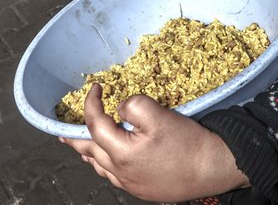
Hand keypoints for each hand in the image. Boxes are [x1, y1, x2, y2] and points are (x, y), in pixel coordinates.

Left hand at [59, 84, 246, 201]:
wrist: (214, 169)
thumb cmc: (188, 143)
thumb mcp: (159, 114)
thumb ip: (133, 105)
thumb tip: (120, 108)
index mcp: (120, 152)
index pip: (94, 124)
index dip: (91, 103)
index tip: (96, 88)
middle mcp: (120, 172)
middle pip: (89, 150)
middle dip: (74, 137)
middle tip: (62, 131)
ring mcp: (131, 184)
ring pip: (100, 167)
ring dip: (88, 152)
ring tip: (81, 145)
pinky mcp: (143, 190)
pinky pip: (114, 177)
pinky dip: (104, 165)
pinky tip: (107, 162)